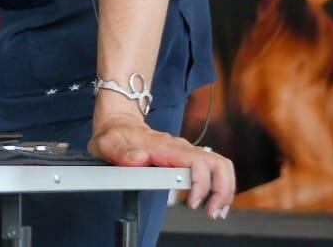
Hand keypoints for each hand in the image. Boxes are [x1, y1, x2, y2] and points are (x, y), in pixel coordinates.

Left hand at [88, 109, 235, 219]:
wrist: (119, 122)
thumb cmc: (115, 134)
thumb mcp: (108, 143)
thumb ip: (121, 152)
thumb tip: (139, 159)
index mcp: (164, 146)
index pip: (196, 161)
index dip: (200, 183)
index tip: (193, 202)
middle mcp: (180, 147)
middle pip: (216, 163)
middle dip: (221, 190)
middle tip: (212, 211)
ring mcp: (186, 151)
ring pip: (219, 165)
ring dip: (224, 189)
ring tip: (217, 210)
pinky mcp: (188, 157)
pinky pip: (213, 168)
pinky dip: (220, 185)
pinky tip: (215, 201)